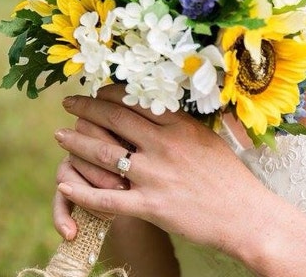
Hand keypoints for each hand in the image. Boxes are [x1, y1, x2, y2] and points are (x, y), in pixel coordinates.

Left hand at [53, 84, 267, 250]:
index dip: (110, 93)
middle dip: (87, 108)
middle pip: (115, 119)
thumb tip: (155, 108)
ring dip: (77, 142)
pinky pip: (108, 199)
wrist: (244, 214)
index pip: (136, 100)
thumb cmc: (229, 175)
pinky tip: (65, 183)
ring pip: (105, 153)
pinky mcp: (150, 206)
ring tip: (61, 135)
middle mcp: (163, 145)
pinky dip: (82, 191)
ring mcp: (155, 176)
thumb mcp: (207, 137)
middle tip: (69, 103)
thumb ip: (179, 123)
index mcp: (179, 126)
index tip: (96, 90)